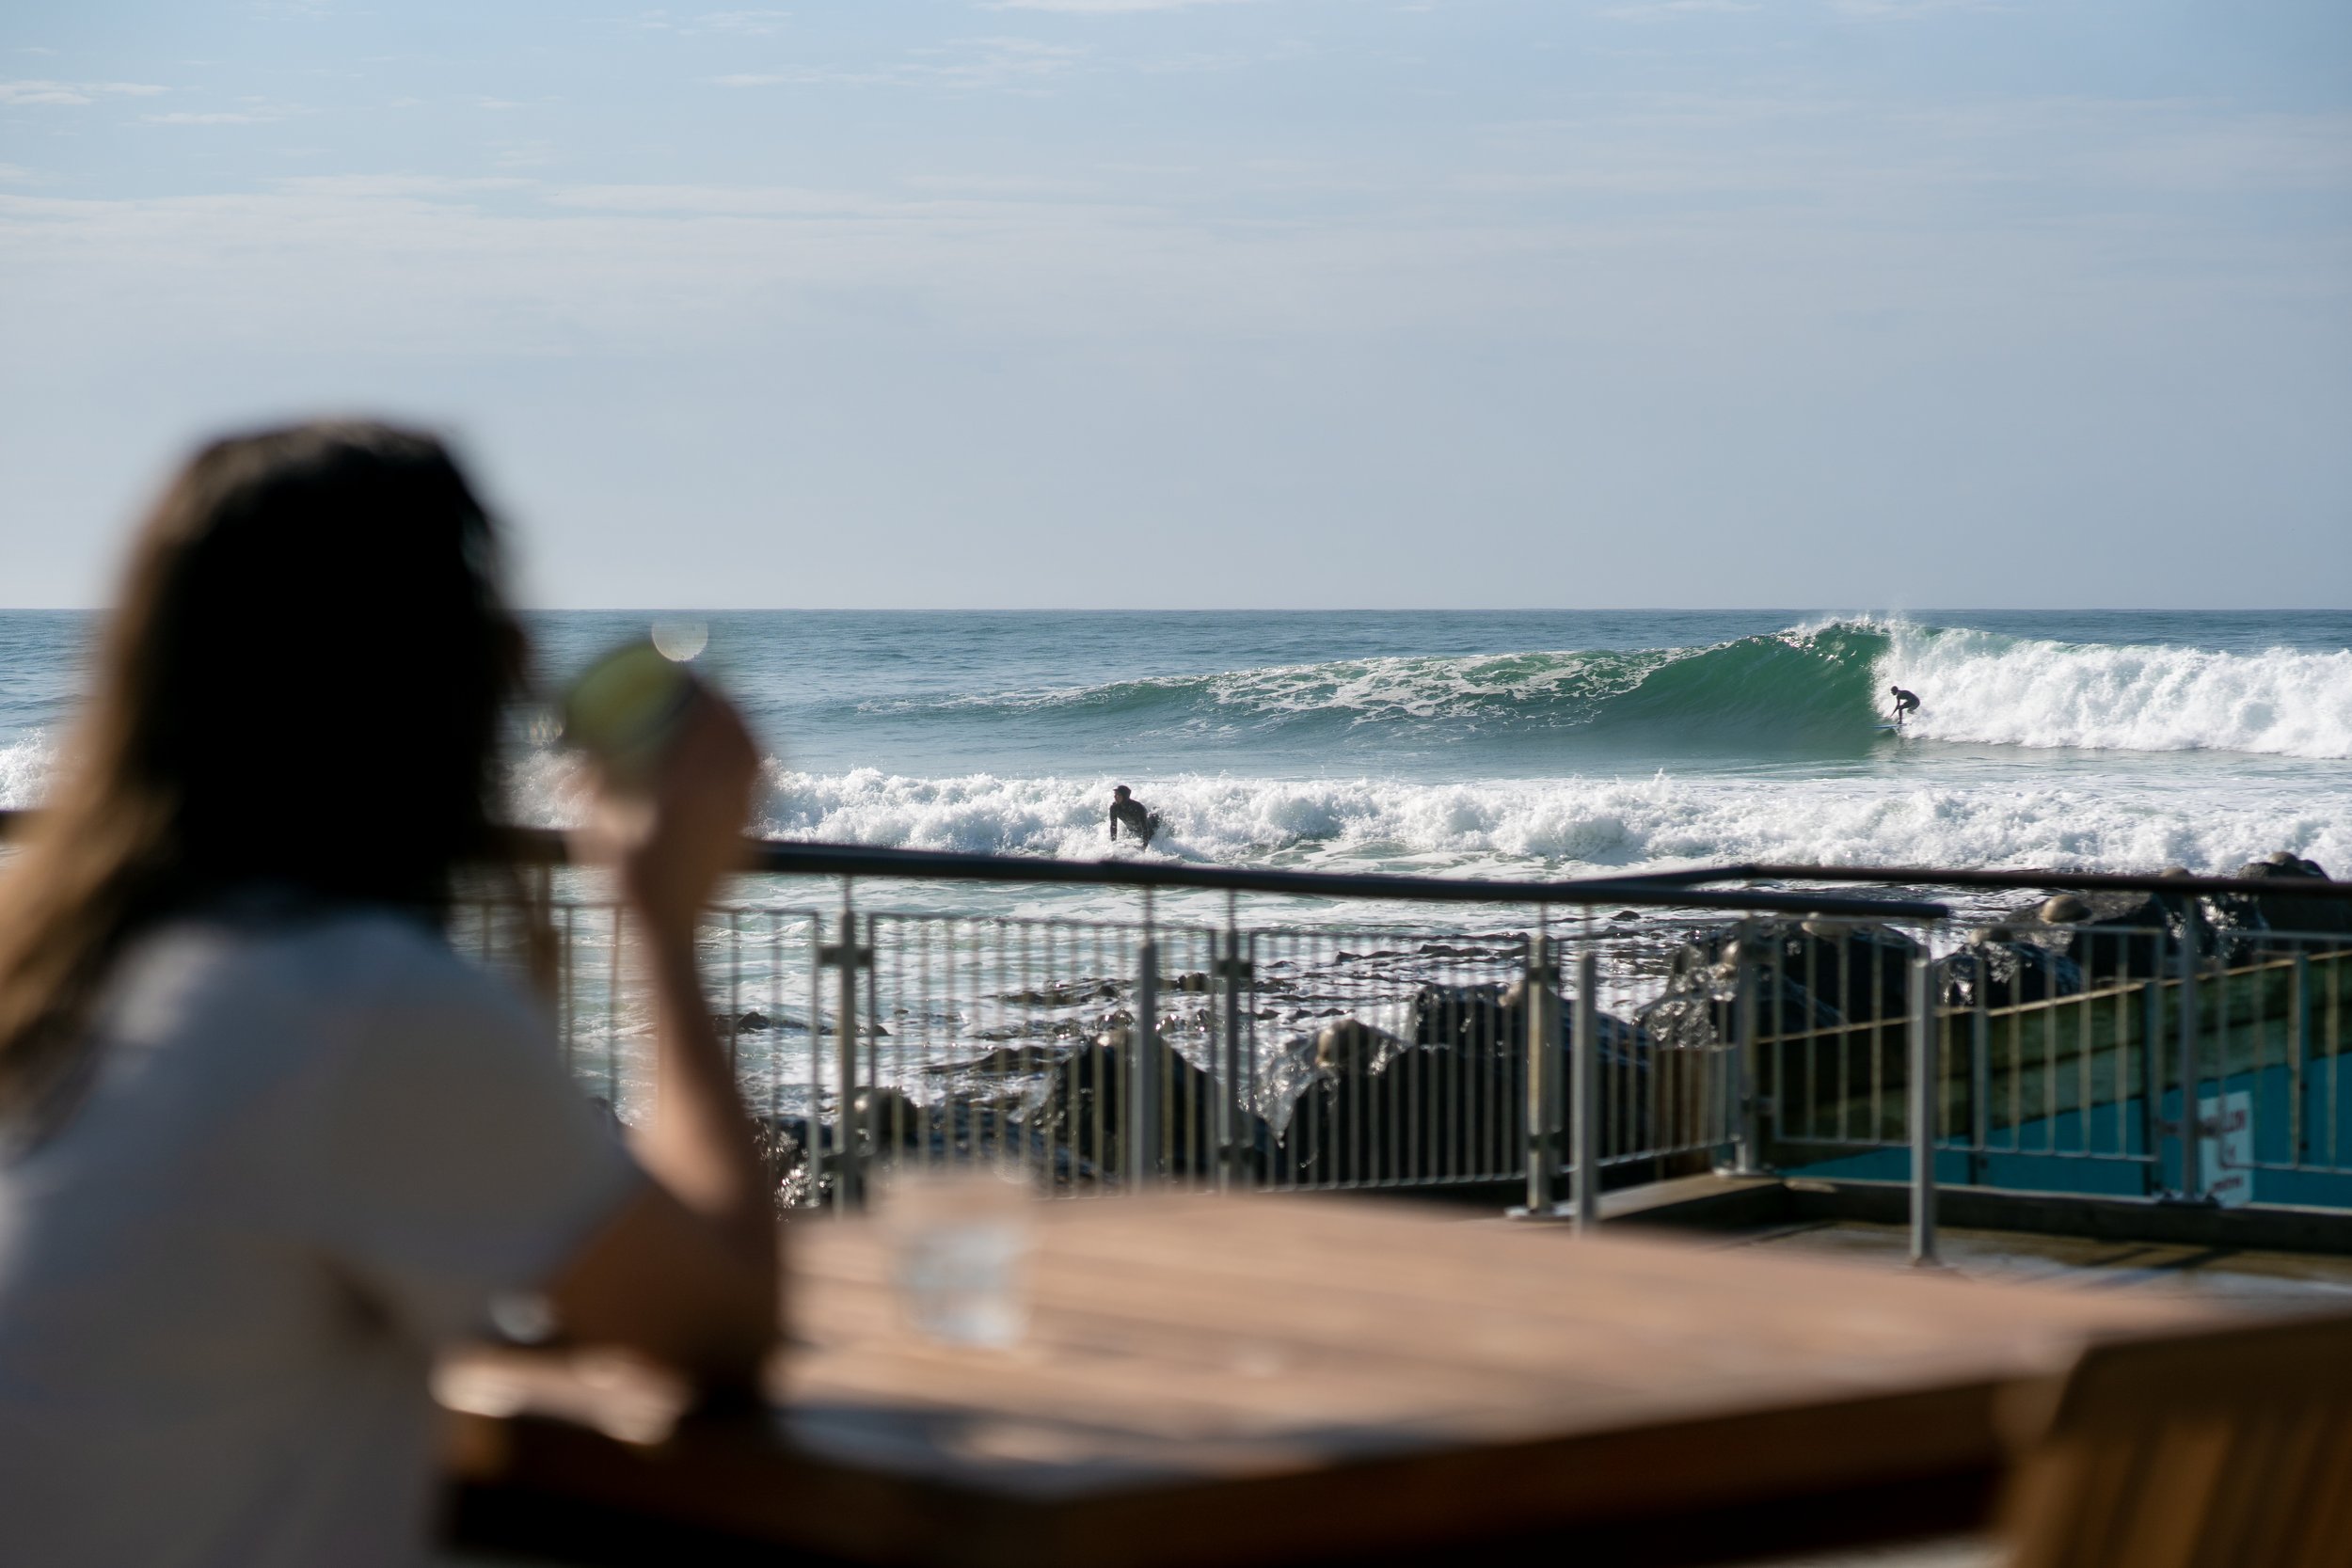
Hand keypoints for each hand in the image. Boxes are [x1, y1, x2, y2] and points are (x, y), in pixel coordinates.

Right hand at [575, 685, 759, 942]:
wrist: (666, 935)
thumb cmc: (624, 884)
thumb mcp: (595, 831)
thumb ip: (587, 790)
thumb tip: (572, 755)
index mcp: (685, 792)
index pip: (704, 726)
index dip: (704, 693)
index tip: (691, 674)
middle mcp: (723, 802)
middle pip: (741, 736)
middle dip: (731, 705)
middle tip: (714, 692)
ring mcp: (743, 821)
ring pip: (757, 763)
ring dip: (746, 734)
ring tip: (730, 722)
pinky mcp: (752, 840)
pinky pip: (758, 792)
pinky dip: (751, 769)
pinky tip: (736, 767)